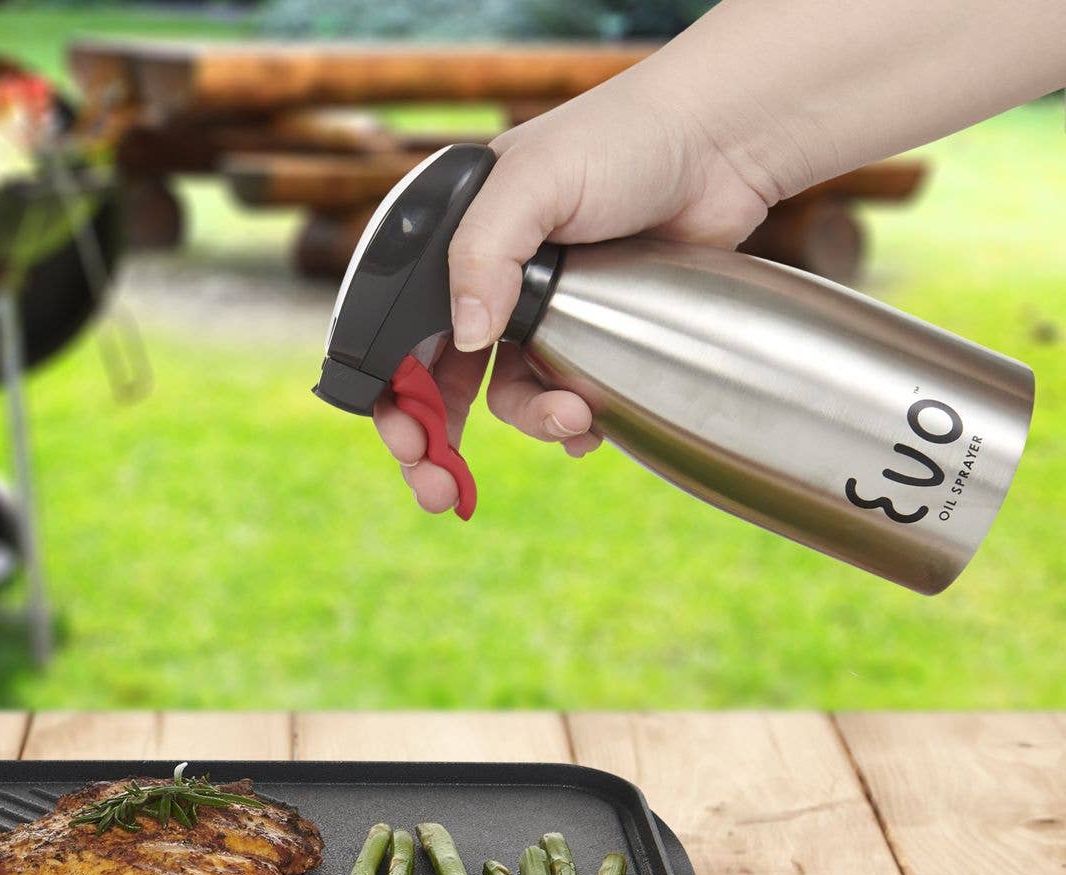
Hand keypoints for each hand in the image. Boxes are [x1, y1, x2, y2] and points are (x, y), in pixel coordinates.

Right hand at [373, 59, 774, 513]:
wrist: (719, 147)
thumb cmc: (623, 140)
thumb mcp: (535, 182)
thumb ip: (482, 254)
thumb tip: (463, 338)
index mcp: (451, 243)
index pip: (399, 333)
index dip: (396, 395)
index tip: (411, 444)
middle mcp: (487, 282)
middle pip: (441, 382)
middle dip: (437, 443)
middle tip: (442, 493)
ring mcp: (540, 313)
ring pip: (510, 397)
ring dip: (534, 421)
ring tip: (575, 419)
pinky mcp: (591, 337)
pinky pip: (565, 398)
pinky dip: (575, 422)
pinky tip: (594, 424)